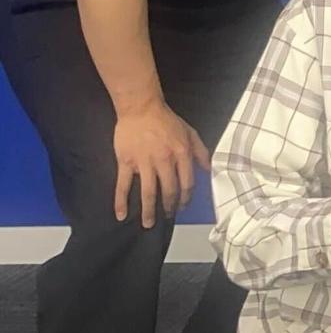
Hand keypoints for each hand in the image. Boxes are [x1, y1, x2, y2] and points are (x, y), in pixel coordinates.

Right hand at [112, 99, 210, 227]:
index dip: (186, 197)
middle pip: (169, 190)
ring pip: (148, 192)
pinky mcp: (126, 162)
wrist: (141, 108)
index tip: (183, 206)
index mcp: (181, 154)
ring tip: (149, 224)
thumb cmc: (167, 121)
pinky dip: (121, 202)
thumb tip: (208, 169)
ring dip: (149, 210)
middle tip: (168, 216)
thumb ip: (200, 151)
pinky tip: (121, 215)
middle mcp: (164, 161)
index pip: (187, 182)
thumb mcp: (190, 132)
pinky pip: (123, 185)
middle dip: (170, 207)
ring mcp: (144, 163)